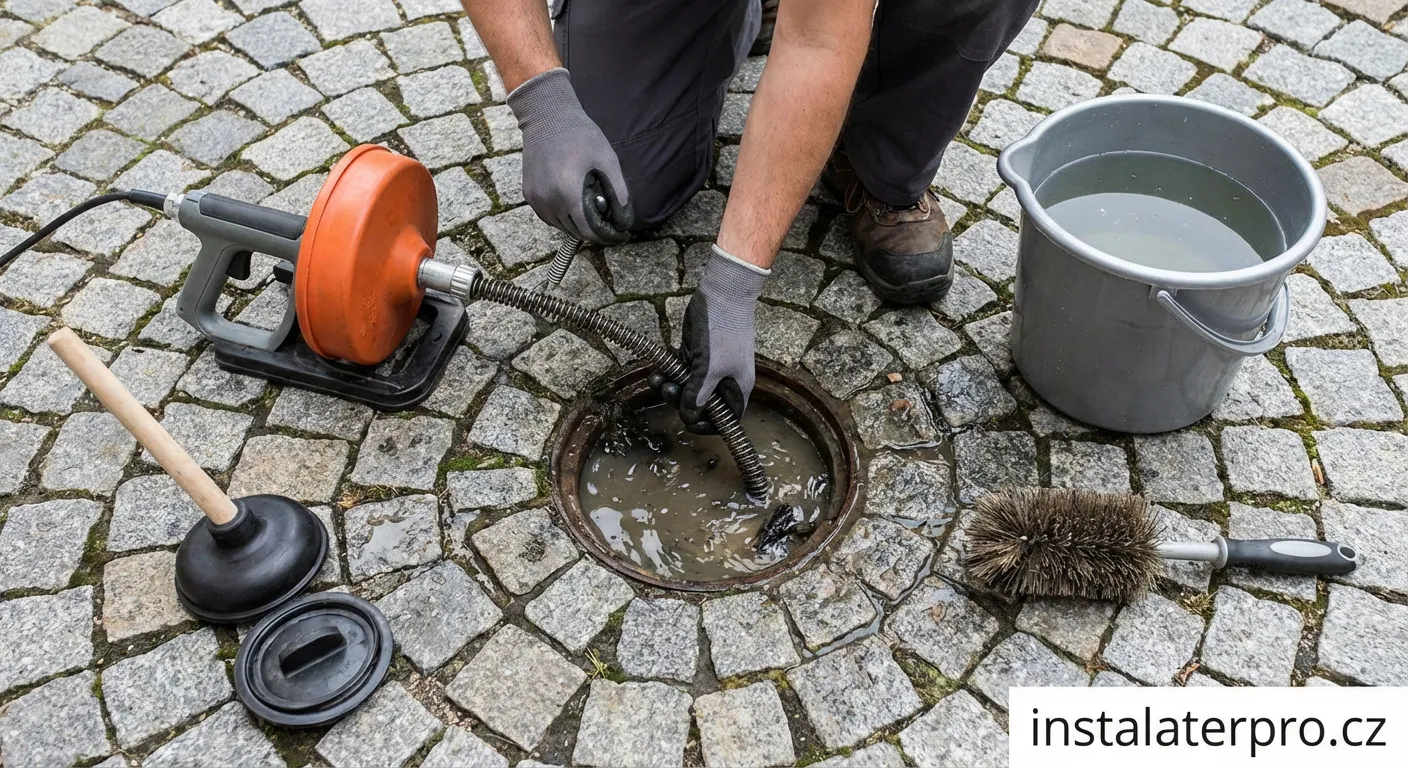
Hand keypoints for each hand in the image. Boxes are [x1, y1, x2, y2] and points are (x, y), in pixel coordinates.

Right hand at [508, 68, 633, 243]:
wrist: (547, 117)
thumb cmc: (580, 135)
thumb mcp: (607, 160)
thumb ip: (618, 191)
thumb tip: (624, 218)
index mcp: (568, 193)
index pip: (588, 231)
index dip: (606, 236)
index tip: (618, 233)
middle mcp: (549, 200)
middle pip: (575, 232)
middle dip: (594, 230)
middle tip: (608, 222)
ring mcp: (536, 199)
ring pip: (561, 227)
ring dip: (577, 225)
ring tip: (592, 212)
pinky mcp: (529, 194)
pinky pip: (549, 217)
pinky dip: (562, 217)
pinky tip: (574, 206)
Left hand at [651, 245, 768, 433]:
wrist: (722, 294)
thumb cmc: (723, 331)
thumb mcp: (710, 368)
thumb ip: (698, 395)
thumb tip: (689, 418)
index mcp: (737, 388)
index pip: (726, 419)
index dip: (708, 425)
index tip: (689, 422)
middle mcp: (724, 381)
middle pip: (703, 406)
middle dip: (683, 402)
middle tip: (668, 390)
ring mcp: (709, 368)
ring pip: (688, 389)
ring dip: (671, 388)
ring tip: (658, 380)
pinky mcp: (696, 355)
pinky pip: (681, 373)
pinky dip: (669, 375)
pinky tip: (657, 372)